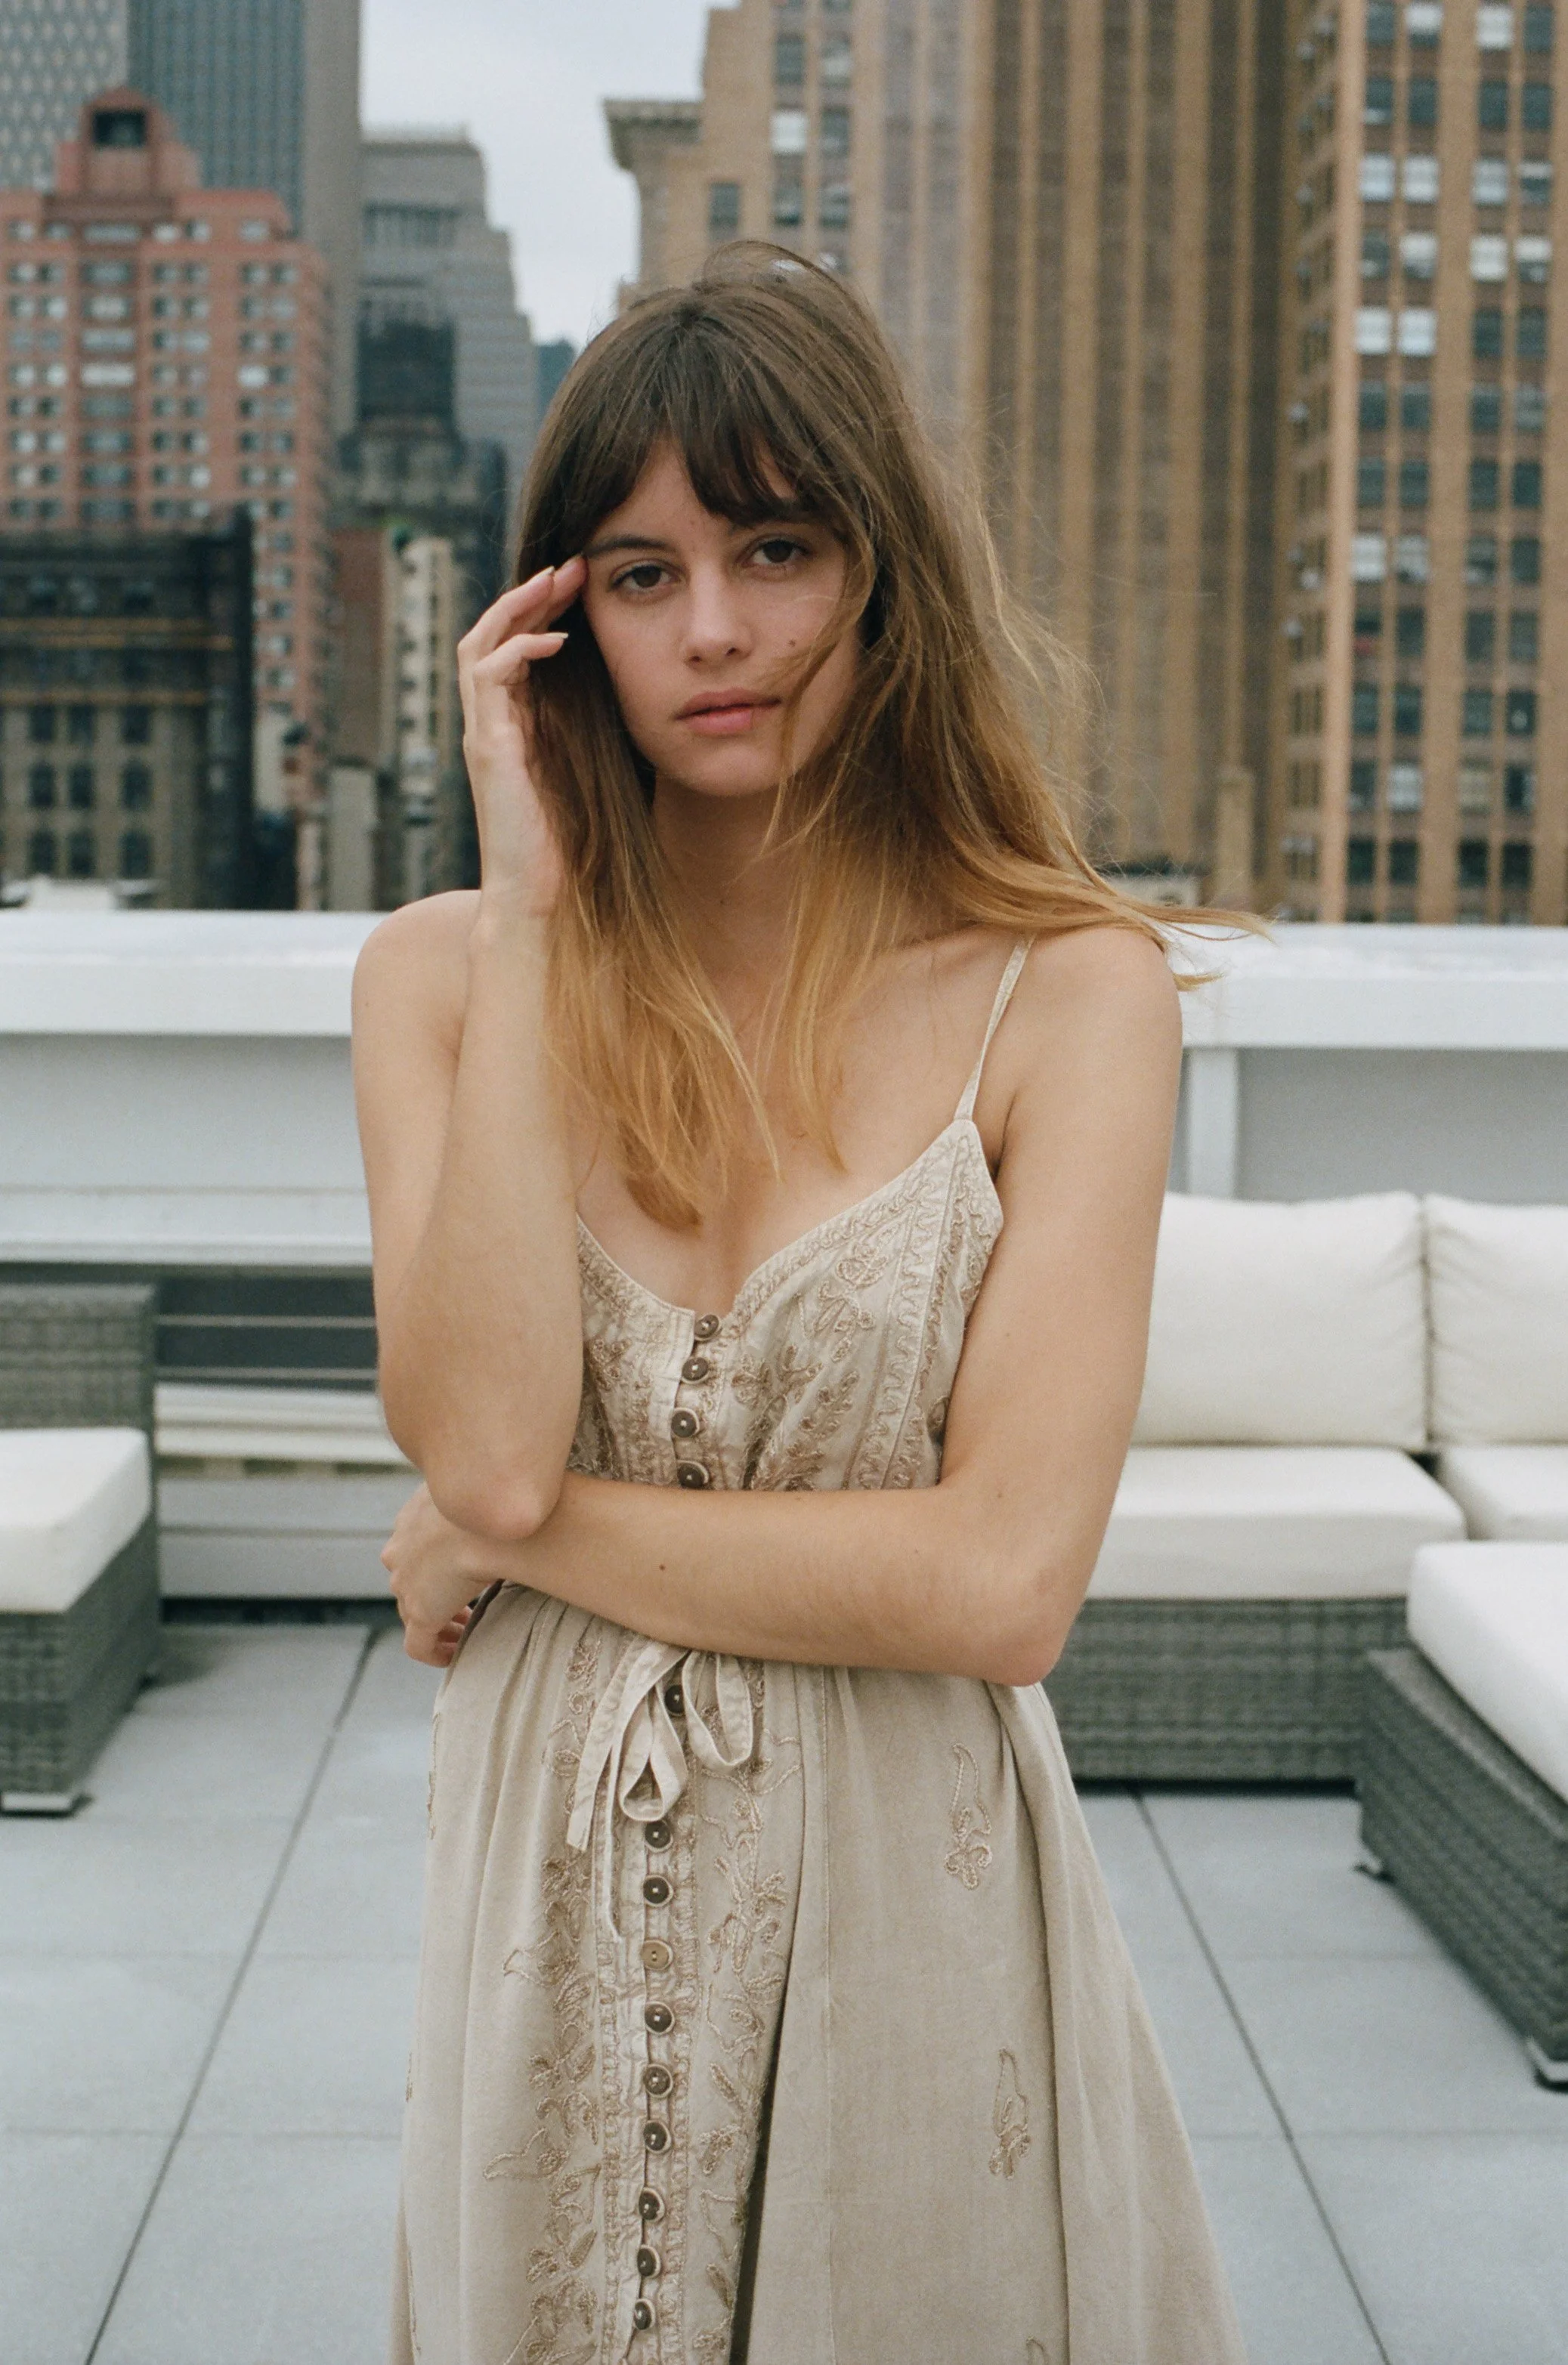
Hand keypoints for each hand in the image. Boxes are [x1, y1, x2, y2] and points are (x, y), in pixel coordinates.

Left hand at [382, 1482, 502, 1666]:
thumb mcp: (477, 1495)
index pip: (413, 1549)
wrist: (485, 1516)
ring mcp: (406, 1585)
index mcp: (411, 1520)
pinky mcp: (421, 1613)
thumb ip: (477, 1505)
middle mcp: (399, 1552)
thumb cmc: (492, 1500)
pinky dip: (435, 1653)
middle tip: (466, 1608)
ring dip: (438, 1625)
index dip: (436, 1567)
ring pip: (412, 1614)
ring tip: (465, 1633)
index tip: (460, 1576)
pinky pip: (419, 1646)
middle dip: (435, 1596)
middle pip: (409, 1582)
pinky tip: (456, 1655)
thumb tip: (504, 1504)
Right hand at [456, 558, 585, 914]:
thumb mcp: (596, 771)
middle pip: (492, 634)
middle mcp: (492, 725)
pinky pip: (488, 678)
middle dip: (529, 595)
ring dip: (517, 608)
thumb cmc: (573, 846)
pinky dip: (518, 651)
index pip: (514, 649)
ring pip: (479, 645)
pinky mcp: (486, 749)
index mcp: (515, 727)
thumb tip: (649, 696)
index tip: (584, 585)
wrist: (541, 899)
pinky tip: (554, 643)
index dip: (542, 612)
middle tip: (571, 565)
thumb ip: (602, 733)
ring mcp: (483, 734)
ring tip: (556, 581)